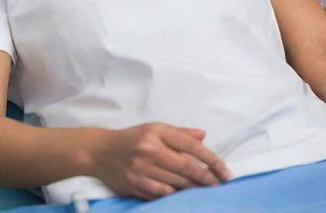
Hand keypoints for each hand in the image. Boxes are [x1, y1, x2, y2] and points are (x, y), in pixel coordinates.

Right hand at [88, 122, 231, 200]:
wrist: (100, 152)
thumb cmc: (132, 139)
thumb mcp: (154, 129)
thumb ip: (180, 133)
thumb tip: (204, 135)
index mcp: (155, 131)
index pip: (190, 146)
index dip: (211, 159)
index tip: (225, 171)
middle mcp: (149, 149)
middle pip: (186, 168)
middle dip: (207, 179)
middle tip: (220, 185)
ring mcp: (141, 169)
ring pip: (177, 184)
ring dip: (195, 190)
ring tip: (207, 191)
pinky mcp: (136, 185)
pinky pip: (163, 194)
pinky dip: (176, 196)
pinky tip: (185, 196)